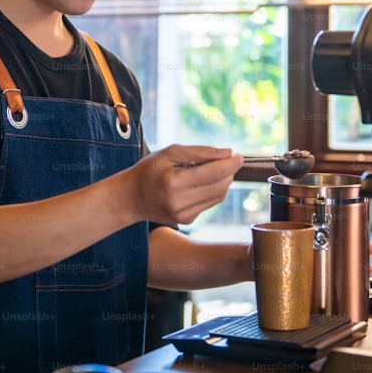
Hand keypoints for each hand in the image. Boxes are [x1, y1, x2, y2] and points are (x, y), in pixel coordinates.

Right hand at [124, 144, 242, 224]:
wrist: (131, 197)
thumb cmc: (149, 170)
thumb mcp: (170, 152)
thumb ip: (200, 152)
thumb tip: (228, 153)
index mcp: (174, 182)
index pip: (212, 173)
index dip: (230, 164)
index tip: (240, 156)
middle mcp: (180, 202)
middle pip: (219, 186)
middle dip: (229, 172)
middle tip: (229, 160)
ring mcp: (184, 214)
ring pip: (218, 196)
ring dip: (223, 181)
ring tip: (216, 169)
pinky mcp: (187, 220)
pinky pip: (209, 203)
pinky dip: (212, 191)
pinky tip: (203, 182)